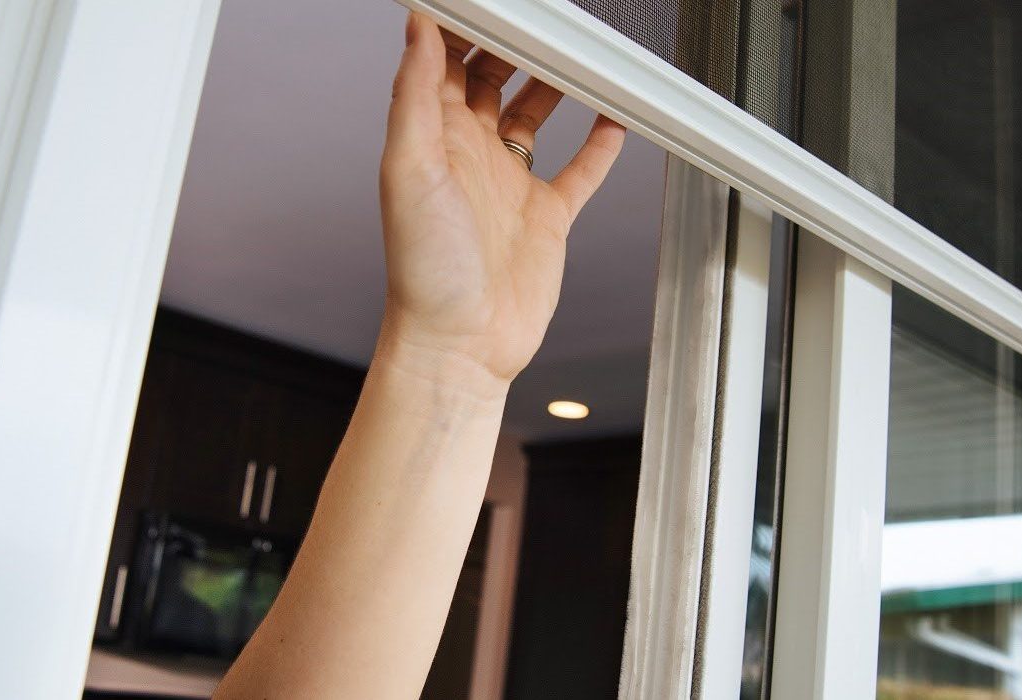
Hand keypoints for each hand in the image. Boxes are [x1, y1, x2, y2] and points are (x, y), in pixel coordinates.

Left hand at [378, 12, 625, 384]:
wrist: (461, 344)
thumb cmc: (424, 270)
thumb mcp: (408, 170)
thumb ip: (414, 95)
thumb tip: (418, 29)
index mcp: (433, 140)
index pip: (446, 65)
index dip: (464, 29)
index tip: (488, 4)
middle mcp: (471, 156)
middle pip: (493, 79)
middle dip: (514, 46)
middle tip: (540, 19)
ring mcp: (510, 184)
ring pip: (535, 114)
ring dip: (554, 82)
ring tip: (577, 52)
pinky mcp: (547, 216)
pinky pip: (579, 168)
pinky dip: (600, 142)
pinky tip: (613, 116)